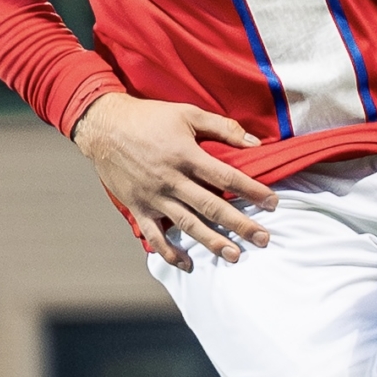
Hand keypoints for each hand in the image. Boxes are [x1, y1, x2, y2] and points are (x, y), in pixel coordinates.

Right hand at [72, 94, 278, 272]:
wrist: (104, 126)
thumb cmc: (149, 117)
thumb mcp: (187, 113)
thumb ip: (222, 127)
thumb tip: (255, 142)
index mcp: (186, 155)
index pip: (227, 178)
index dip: (252, 191)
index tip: (273, 203)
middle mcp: (172, 179)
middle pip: (212, 206)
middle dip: (240, 224)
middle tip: (263, 239)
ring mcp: (154, 196)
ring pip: (188, 224)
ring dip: (212, 242)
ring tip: (234, 255)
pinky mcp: (138, 207)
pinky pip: (155, 234)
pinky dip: (169, 251)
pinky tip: (187, 263)